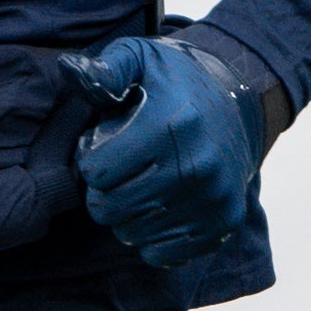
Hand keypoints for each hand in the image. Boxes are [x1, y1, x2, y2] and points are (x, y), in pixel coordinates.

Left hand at [61, 32, 274, 267]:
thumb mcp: (140, 56)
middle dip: (102, 190)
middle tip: (117, 170)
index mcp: (171, 124)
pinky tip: (158, 206)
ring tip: (139, 184)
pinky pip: (160, 253)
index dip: (91, 159)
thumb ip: (104, 67)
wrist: (241, 99)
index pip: (97, 171)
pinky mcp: (224, 223)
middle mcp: (196, 166)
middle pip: (109, 208)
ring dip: (125, 214)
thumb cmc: (176, 79)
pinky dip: (150, 236)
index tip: (105, 146)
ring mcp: (213, 199)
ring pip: (130, 234)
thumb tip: (69, 69)